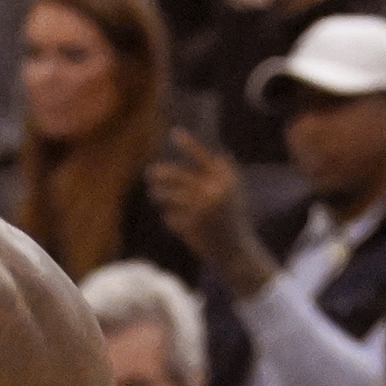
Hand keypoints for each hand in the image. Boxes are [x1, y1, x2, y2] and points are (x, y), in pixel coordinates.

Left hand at [144, 129, 274, 296]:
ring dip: (161, 195)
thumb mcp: (234, 193)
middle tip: (150, 173)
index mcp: (226, 180)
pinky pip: (171, 217)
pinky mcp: (190, 225)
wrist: (236, 252)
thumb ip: (221, 174)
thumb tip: (208, 152)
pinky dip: (171, 218)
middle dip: (162, 174)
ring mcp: (200, 208)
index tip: (174, 133)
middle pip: (180, 176)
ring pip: (171, 196)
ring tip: (155, 194)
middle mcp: (213, 191)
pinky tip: (178, 223)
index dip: (189, 144)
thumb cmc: (233, 221)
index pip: (203, 157)